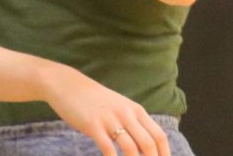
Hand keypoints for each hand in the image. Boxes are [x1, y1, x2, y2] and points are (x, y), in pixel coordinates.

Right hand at [42, 66, 170, 155]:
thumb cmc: (94, 99)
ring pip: (130, 148)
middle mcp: (126, 114)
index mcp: (135, 110)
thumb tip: (146, 145)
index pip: (159, 136)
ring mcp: (109, 119)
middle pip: (148, 144)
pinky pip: (108, 148)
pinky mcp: (93, 125)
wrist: (67, 84)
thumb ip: (133, 121)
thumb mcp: (119, 106)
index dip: (164, 154)